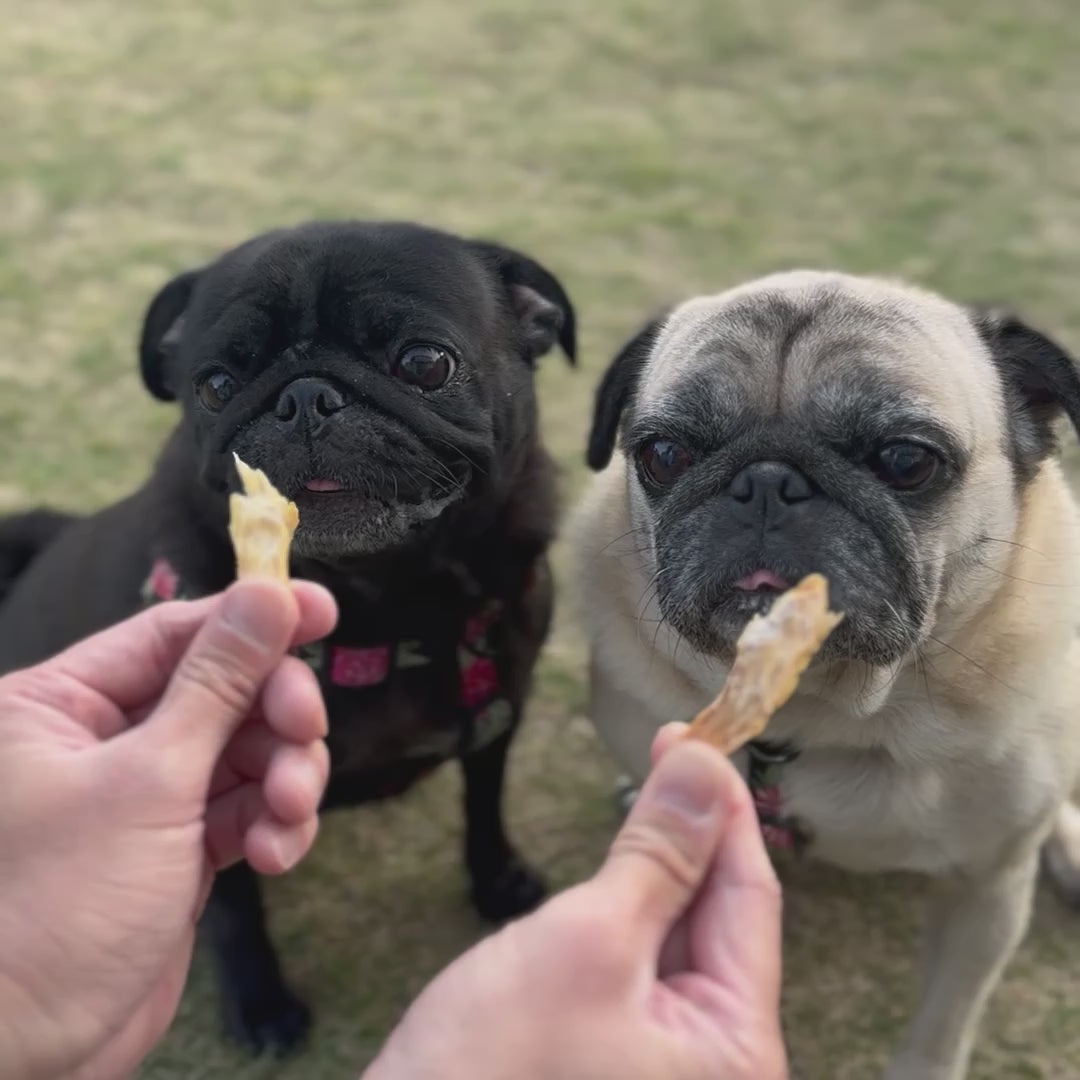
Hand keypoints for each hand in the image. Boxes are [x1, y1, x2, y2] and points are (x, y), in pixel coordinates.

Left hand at [0, 579, 336, 1079]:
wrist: (31, 1054)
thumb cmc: (55, 909)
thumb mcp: (150, 780)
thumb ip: (219, 682)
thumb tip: (268, 595)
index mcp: (63, 702)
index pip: (176, 631)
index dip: (254, 619)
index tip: (323, 611)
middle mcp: (103, 738)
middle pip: (224, 690)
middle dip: (275, 716)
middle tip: (303, 734)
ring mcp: (145, 792)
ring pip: (245, 751)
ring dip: (282, 777)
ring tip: (286, 814)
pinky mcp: (176, 843)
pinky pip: (244, 807)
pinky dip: (272, 824)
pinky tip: (273, 853)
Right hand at [365, 725, 786, 1079]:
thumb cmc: (491, 1072)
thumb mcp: (586, 942)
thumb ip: (657, 855)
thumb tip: (705, 769)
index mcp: (737, 1053)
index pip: (749, 898)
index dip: (725, 809)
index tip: (698, 736)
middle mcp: (715, 1066)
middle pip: (718, 918)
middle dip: (693, 833)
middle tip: (667, 749)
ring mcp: (664, 1066)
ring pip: (678, 938)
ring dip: (661, 868)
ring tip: (646, 796)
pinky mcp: (616, 1058)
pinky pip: (643, 968)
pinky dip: (631, 911)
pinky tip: (619, 873)